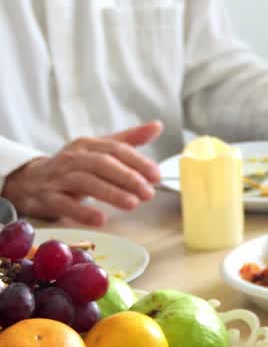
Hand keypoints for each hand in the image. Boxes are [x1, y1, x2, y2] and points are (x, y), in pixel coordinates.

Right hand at [1, 122, 163, 225]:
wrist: (30, 180)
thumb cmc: (74, 166)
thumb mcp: (99, 150)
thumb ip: (128, 140)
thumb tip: (157, 126)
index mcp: (87, 145)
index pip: (116, 149)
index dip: (138, 162)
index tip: (156, 176)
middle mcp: (72, 158)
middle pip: (102, 164)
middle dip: (128, 178)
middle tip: (148, 193)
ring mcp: (57, 177)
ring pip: (85, 182)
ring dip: (111, 193)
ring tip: (132, 204)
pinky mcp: (46, 197)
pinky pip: (64, 204)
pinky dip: (82, 212)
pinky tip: (101, 220)